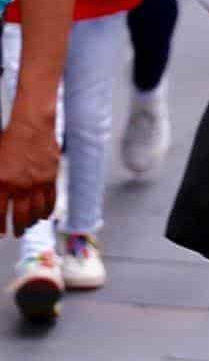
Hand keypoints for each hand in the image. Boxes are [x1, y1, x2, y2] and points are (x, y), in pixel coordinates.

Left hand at [0, 112, 57, 234]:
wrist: (32, 126)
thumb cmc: (8, 140)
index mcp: (2, 182)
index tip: (0, 233)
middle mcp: (20, 186)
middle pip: (19, 216)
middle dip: (16, 228)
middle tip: (15, 234)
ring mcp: (38, 183)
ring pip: (36, 211)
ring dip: (31, 222)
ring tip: (28, 226)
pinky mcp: (51, 178)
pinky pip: (51, 200)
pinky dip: (47, 211)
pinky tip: (43, 216)